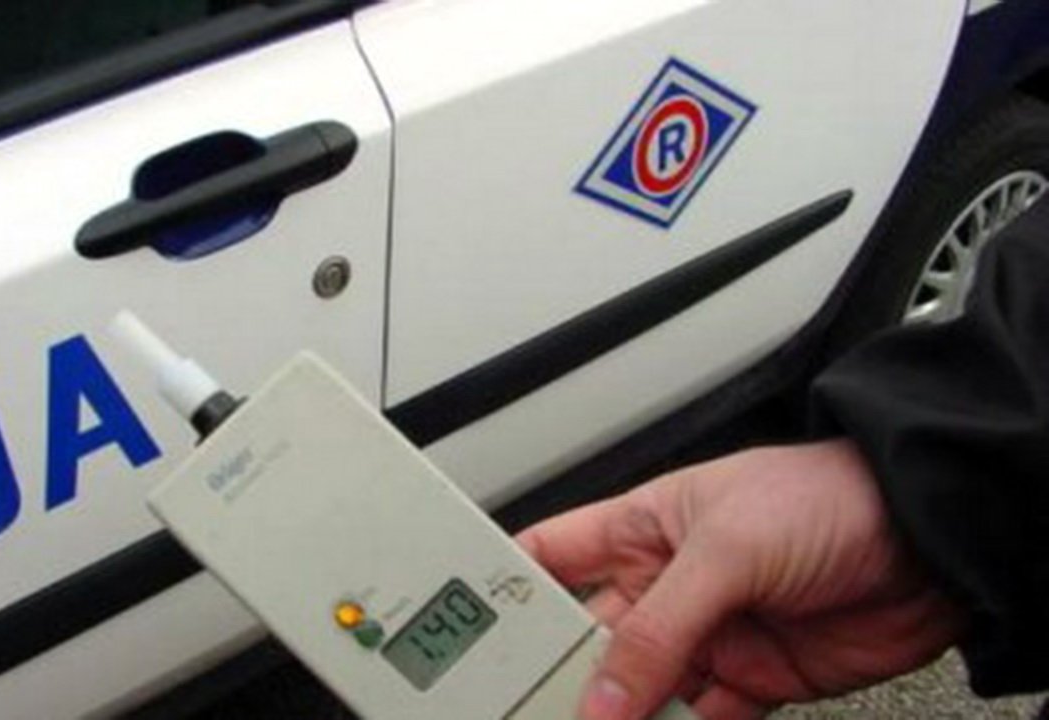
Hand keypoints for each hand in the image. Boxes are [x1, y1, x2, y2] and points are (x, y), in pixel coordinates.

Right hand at [516, 440, 960, 719]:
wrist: (931, 540)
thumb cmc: (825, 496)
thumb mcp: (724, 549)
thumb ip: (657, 627)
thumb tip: (601, 694)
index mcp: (640, 527)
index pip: (550, 559)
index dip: (508, 592)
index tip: (471, 634)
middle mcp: (664, 583)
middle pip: (587, 639)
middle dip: (559, 675)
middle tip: (532, 709)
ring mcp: (706, 635)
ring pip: (636, 690)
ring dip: (614, 716)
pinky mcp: (751, 681)